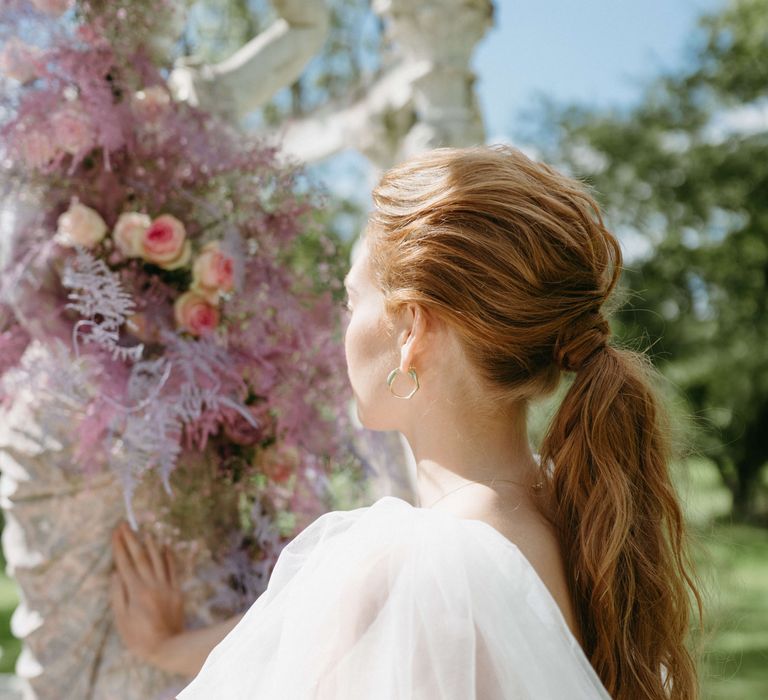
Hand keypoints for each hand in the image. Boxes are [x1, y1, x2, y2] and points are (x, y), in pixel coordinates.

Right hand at [110, 521, 184, 664]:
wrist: (168, 646)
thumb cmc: (139, 637)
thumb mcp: (122, 620)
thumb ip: (118, 595)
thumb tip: (115, 574)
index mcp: (135, 591)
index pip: (125, 563)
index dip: (119, 547)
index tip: (115, 533)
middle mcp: (151, 584)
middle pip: (140, 556)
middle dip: (131, 539)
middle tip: (125, 524)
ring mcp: (165, 585)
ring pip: (157, 559)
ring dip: (150, 543)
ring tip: (145, 530)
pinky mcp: (176, 590)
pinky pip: (172, 568)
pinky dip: (168, 556)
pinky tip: (165, 546)